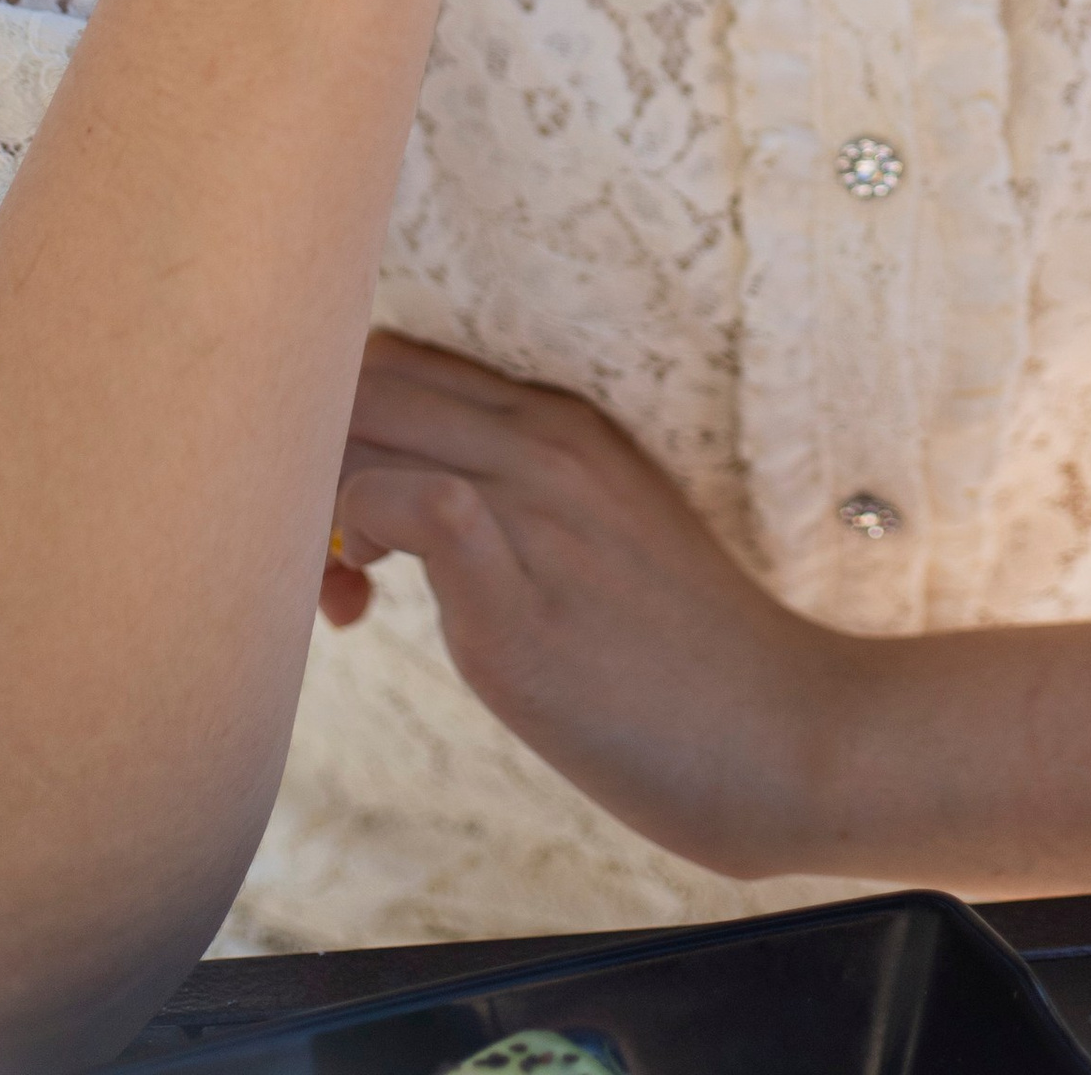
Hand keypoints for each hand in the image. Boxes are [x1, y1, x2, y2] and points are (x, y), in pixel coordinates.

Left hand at [328, 334, 852, 880]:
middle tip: (329, 561)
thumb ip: (516, 495)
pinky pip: (408, 504)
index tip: (347, 510)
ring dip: (317, 509)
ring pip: (365, 431)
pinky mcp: (518, 598)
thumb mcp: (602, 530)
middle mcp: (546, 441)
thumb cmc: (680, 653)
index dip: (342, 423)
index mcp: (564, 418)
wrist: (782, 730)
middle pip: (365, 384)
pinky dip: (357, 539)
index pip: (401, 360)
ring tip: (344, 598)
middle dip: (308, 460)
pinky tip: (366, 607)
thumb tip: (402, 506)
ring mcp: (533, 511)